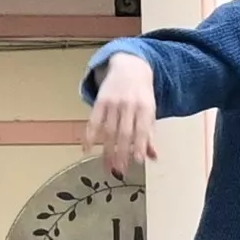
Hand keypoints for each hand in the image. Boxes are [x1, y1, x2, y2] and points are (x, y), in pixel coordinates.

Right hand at [84, 49, 160, 176]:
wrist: (130, 68)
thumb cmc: (142, 95)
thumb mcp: (150, 112)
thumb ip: (150, 135)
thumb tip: (153, 157)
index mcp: (145, 108)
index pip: (142, 130)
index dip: (139, 146)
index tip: (137, 161)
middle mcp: (129, 105)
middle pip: (124, 133)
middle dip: (121, 153)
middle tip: (119, 171)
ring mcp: (113, 103)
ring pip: (108, 130)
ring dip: (106, 150)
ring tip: (106, 166)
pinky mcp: (100, 100)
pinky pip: (93, 121)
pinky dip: (89, 136)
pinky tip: (86, 149)